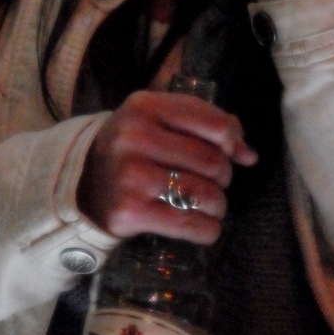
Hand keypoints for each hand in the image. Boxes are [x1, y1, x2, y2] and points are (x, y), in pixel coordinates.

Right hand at [76, 89, 256, 244]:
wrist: (84, 184)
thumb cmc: (133, 148)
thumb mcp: (159, 121)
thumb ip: (205, 126)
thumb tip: (249, 154)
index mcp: (145, 105)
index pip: (212, 122)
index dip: (232, 140)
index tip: (231, 152)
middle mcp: (135, 136)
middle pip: (211, 161)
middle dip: (223, 176)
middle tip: (213, 182)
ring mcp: (131, 175)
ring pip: (204, 194)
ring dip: (217, 205)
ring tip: (210, 205)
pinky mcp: (130, 211)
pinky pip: (188, 224)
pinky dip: (207, 229)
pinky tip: (205, 226)